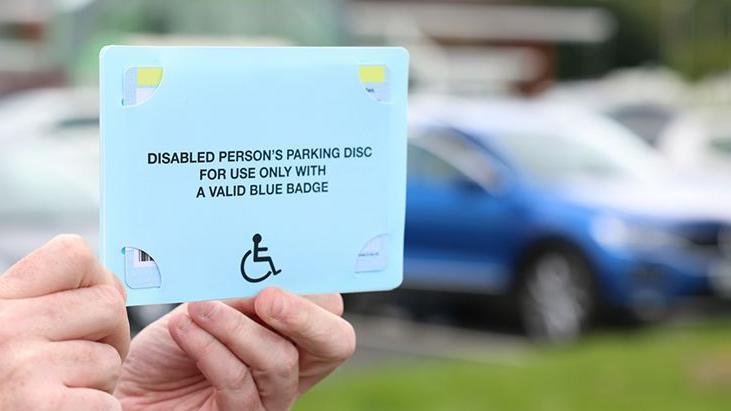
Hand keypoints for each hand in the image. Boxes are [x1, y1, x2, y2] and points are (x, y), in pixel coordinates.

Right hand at [0, 235, 129, 409]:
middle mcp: (3, 326)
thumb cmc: (9, 384)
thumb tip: (116, 286)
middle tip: (75, 365)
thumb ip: (56, 301)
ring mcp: (20, 367)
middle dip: (109, 338)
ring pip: (110, 358)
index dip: (96, 280)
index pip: (73, 253)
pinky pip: (106, 404)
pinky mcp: (39, 408)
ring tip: (61, 393)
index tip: (84, 311)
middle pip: (109, 304)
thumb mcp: (14, 329)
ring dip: (98, 382)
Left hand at [115, 288, 355, 409]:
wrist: (133, 382)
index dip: (313, 294)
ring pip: (280, 361)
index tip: (277, 277)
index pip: (331, 310)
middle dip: (305, 317)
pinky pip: (238, 384)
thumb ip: (238, 294)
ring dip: (237, 328)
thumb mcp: (210, 304)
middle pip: (335, 343)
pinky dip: (210, 349)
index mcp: (296, 331)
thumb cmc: (177, 341)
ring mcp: (272, 397)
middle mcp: (296, 366)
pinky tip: (184, 330)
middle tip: (267, 299)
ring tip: (199, 309)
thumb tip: (259, 279)